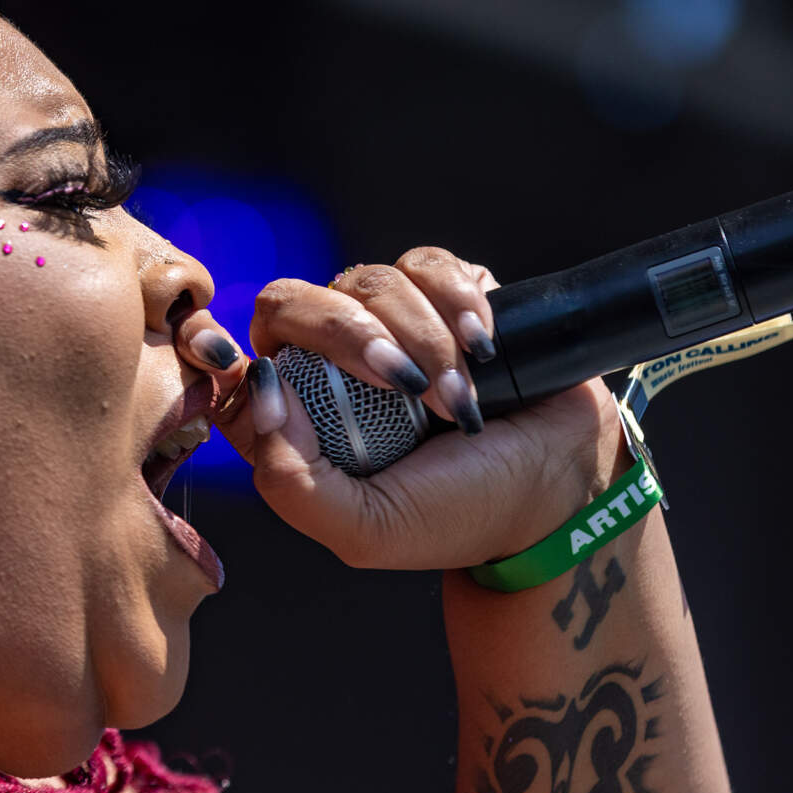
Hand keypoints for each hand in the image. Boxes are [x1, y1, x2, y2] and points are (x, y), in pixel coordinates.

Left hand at [193, 248, 627, 570]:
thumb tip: (258, 390)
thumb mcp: (363, 527)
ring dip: (423, 340)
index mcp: (293, 418)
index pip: (230, 362)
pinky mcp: (444, 294)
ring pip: (367, 282)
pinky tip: (485, 351)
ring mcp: (386, 323)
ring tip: (463, 402)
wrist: (561, 490)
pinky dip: (459, 305)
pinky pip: (427, 265)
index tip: (278, 379)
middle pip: (292, 301)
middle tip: (407, 385)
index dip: (234, 358)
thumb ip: (289, 479)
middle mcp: (327, 363)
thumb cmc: (458, 514)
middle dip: (351, 336)